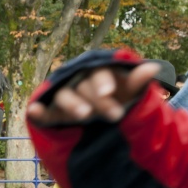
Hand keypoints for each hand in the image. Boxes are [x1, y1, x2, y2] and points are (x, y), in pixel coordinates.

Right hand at [26, 62, 159, 123]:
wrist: (102, 119)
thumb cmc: (116, 100)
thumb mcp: (127, 93)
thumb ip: (136, 82)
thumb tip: (153, 68)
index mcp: (96, 73)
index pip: (97, 74)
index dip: (102, 82)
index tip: (109, 92)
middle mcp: (78, 82)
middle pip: (83, 87)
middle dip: (98, 101)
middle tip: (115, 116)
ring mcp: (64, 97)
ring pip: (64, 96)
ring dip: (71, 104)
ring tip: (83, 115)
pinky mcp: (53, 113)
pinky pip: (44, 111)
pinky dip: (38, 111)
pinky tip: (34, 111)